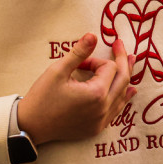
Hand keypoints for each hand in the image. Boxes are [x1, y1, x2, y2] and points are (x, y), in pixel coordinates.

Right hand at [17, 33, 135, 145]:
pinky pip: (116, 110)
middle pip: (122, 80)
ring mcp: (101, 121)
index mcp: (96, 94)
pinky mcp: (96, 128)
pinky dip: (123, 97)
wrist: (31, 126)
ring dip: (126, 78)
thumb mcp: (58, 70)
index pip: (108, 68)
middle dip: (123, 61)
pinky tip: (129, 92)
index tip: (80, 63)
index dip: (96, 60)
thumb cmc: (42, 97)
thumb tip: (93, 35)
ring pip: (122, 95)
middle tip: (121, 46)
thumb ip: (79, 52)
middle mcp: (103, 109)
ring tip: (131, 62)